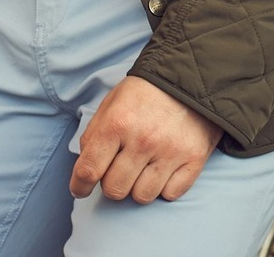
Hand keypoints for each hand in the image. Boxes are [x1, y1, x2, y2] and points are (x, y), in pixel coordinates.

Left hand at [71, 76, 223, 203]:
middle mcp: (144, 140)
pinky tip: (164, 168)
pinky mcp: (194, 158)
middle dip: (112, 182)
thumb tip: (86, 170)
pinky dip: (165, 186)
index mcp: (117, 123)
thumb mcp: (111, 104)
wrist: (191, 77)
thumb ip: (94, 136)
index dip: (80, 186)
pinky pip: (170, 194)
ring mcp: (171, 151)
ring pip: (142, 196)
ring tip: (144, 167)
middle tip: (120, 167)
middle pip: (115, 189)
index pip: (89, 170)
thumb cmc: (145, 92)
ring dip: (139, 186)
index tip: (81, 189)